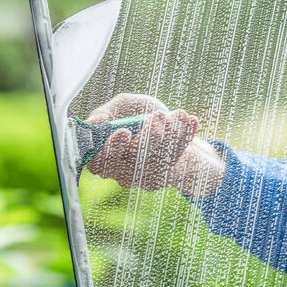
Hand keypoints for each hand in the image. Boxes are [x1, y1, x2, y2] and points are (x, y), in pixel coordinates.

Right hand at [85, 94, 224, 197]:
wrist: (167, 126)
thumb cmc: (139, 115)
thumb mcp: (123, 106)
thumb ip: (107, 111)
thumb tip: (94, 122)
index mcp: (100, 154)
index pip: (99, 160)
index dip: (112, 148)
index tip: (125, 131)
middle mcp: (116, 171)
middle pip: (132, 162)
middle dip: (149, 138)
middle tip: (159, 116)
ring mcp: (138, 178)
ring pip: (155, 161)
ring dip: (171, 135)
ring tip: (180, 114)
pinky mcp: (159, 179)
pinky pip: (172, 161)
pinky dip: (184, 139)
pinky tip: (192, 122)